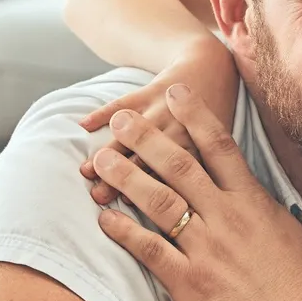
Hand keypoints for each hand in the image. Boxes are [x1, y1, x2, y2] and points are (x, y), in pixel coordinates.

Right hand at [79, 36, 239, 206]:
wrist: (213, 69)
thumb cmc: (213, 125)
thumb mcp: (217, 152)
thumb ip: (204, 186)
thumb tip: (188, 230)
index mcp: (200, 152)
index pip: (174, 180)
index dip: (152, 195)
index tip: (128, 210)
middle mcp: (181, 132)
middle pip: (148, 160)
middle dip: (122, 179)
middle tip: (97, 196)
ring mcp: (164, 110)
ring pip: (133, 134)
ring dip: (109, 151)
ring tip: (86, 170)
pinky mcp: (149, 91)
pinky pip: (124, 102)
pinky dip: (103, 113)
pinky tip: (83, 126)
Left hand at [91, 84, 301, 300]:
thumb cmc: (298, 284)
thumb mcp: (284, 230)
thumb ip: (258, 204)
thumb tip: (244, 185)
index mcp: (252, 202)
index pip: (219, 146)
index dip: (194, 115)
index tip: (175, 92)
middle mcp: (228, 218)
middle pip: (180, 165)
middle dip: (147, 137)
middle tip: (122, 119)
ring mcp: (207, 249)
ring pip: (159, 201)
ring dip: (126, 176)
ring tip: (101, 160)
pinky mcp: (190, 283)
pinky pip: (150, 249)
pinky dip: (124, 231)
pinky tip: (105, 217)